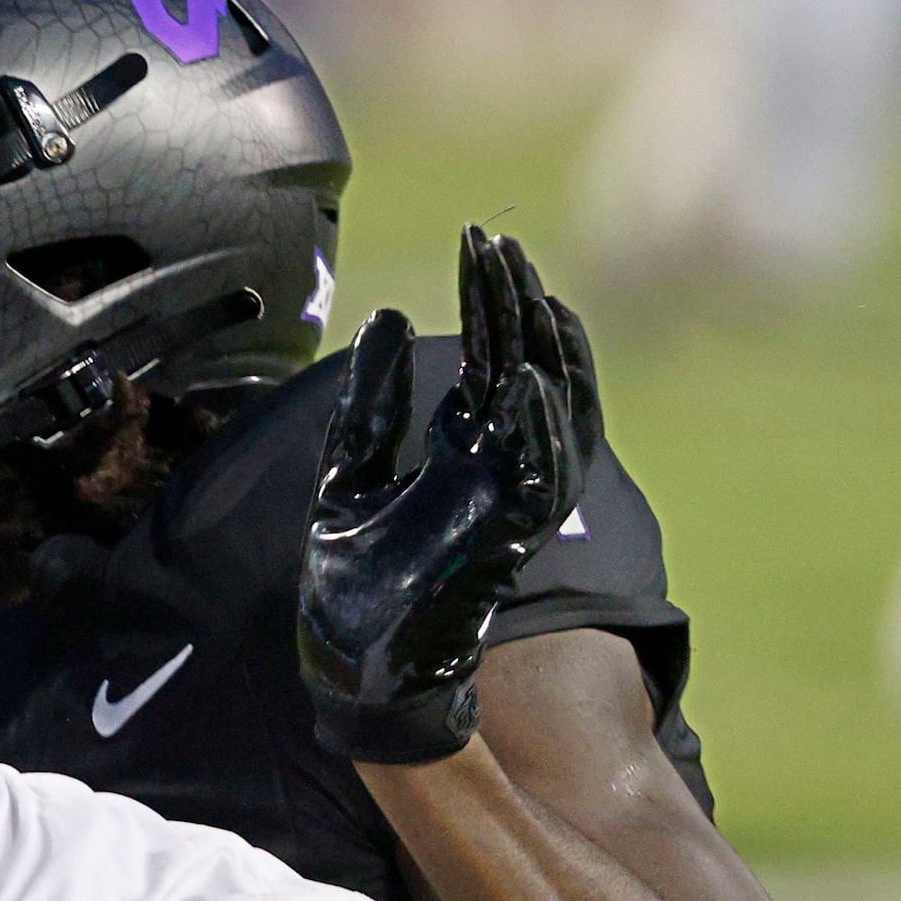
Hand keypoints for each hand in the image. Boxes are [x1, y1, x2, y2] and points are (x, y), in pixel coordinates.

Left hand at [298, 225, 599, 763]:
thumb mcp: (349, 468)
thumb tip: (387, 313)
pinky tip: (520, 378)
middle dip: (516, 304)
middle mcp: (494, 466)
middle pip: (524, 365)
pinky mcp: (503, 538)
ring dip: (542, 352)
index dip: (486, 297)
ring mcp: (505, 500)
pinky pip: (539, 477)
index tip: (476, 238)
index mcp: (459, 447)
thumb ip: (370, 400)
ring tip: (530, 290)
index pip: (487, 352)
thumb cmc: (353, 579)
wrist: (350, 662)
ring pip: (551, 413)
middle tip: (498, 243)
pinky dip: (535, 428)